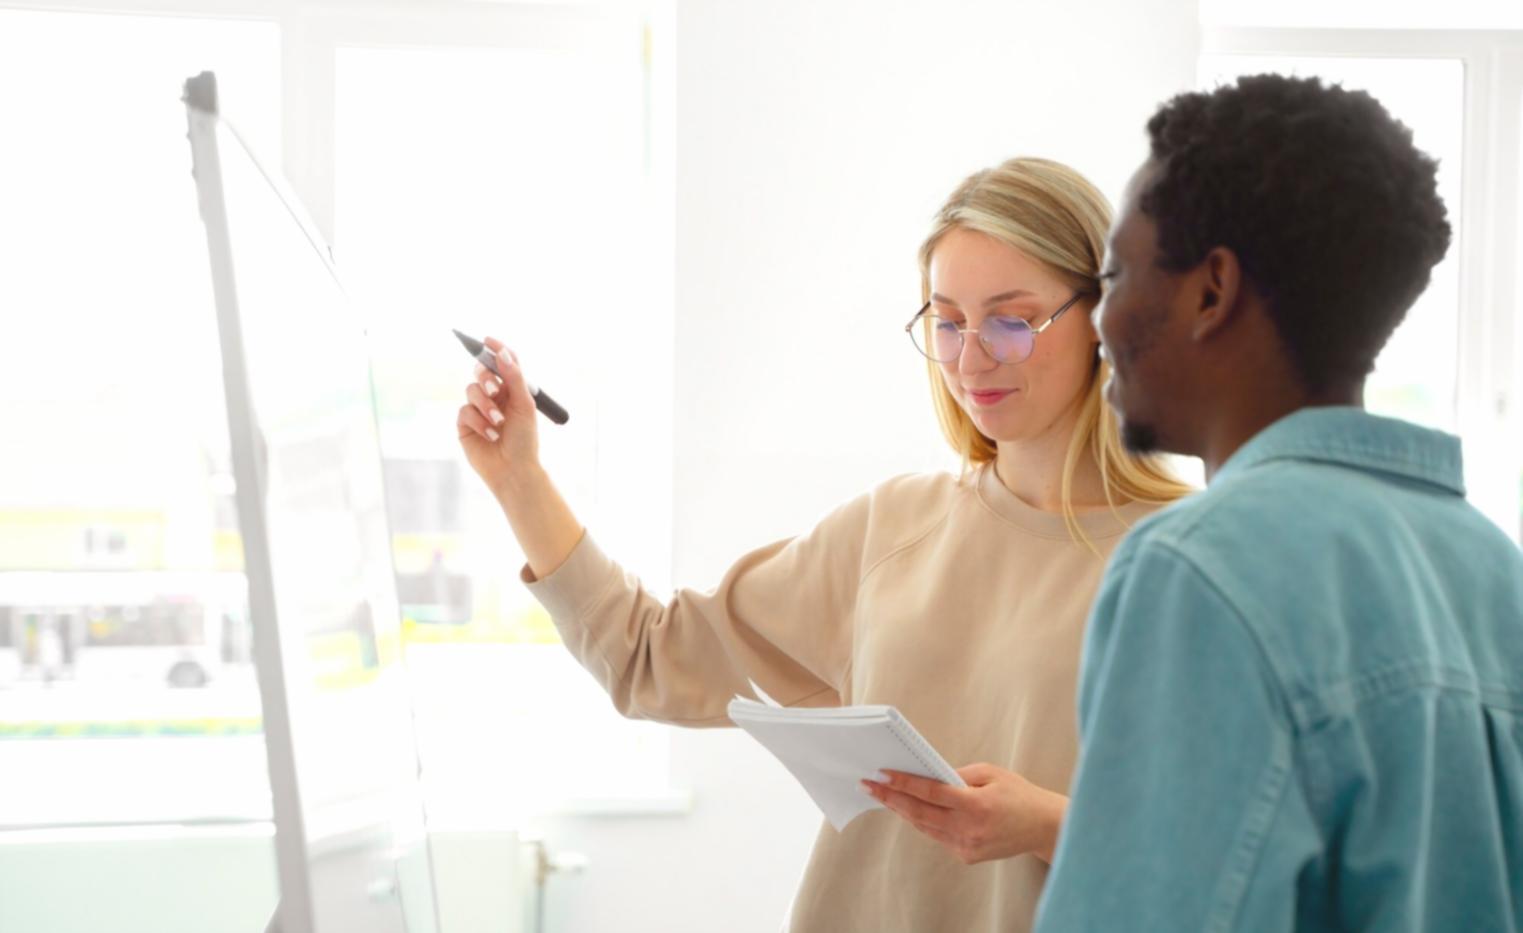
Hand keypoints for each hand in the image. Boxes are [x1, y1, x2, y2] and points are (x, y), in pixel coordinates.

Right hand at [457, 336, 541, 493]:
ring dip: (485, 406)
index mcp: (511, 390)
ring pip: (471, 391)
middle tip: (494, 389)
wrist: (514, 470)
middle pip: (481, 372)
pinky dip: (479, 422)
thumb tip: (503, 352)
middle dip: (486, 378)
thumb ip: (514, 377)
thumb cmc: (524, 439)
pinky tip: (491, 435)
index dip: (495, 349)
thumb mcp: (524, 405)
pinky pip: (465, 411)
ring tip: (498, 423)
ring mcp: (478, 410)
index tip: (488, 340)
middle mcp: (494, 397)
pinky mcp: (465, 425)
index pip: (502, 363)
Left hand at [863, 764, 1066, 864]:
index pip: (930, 792)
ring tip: (884, 795)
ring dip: (903, 811)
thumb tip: (926, 775)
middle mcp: (969, 828)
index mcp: (976, 804)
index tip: (881, 775)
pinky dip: (924, 822)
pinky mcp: (967, 856)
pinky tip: (911, 810)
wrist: (1043, 827)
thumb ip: (957, 775)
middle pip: (919, 813)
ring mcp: (967, 846)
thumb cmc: (1018, 794)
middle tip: (869, 786)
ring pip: (925, 827)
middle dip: (891, 798)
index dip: (903, 783)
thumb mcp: (990, 772)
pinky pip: (938, 836)